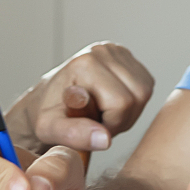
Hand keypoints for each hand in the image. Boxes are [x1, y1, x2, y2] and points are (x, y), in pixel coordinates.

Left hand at [9, 42, 154, 154]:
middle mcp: (102, 50)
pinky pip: (145, 85)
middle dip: (122, 119)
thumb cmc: (45, 114)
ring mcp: (116, 51)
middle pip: (138, 95)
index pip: (122, 103)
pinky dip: (133, 103)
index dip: (111, 124)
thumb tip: (105, 139)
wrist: (44, 100)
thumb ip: (74, 134)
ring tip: (103, 115)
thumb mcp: (49, 129)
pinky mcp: (125, 57)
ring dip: (128, 112)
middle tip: (97, 124)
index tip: (89, 128)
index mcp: (85, 63)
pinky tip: (111, 105)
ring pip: (144, 91)